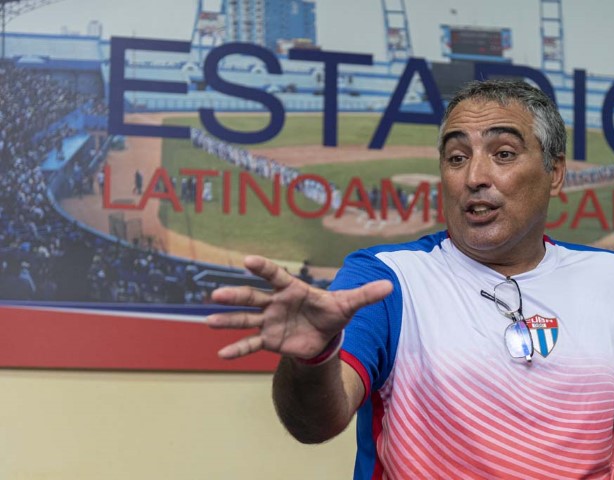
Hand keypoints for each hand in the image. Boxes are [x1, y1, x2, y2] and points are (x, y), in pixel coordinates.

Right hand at [207, 255, 392, 359]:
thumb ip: (366, 294)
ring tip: (208, 321)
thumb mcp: (350, 304)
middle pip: (253, 297)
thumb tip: (391, 286)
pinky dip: (237, 349)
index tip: (248, 261)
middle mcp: (276, 303)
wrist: (324, 334)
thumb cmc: (332, 312)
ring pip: (246, 319)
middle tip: (217, 294)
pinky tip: (221, 354)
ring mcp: (270, 321)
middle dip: (236, 295)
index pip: (275, 276)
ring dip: (228, 320)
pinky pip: (251, 344)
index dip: (263, 268)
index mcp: (293, 289)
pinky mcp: (269, 340)